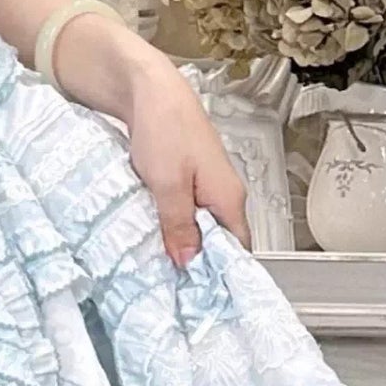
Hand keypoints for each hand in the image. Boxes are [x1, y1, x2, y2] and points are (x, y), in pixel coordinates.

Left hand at [122, 53, 252, 269]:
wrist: (147, 86)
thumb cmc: (163, 128)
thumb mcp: (168, 184)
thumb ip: (179, 224)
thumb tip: (188, 262)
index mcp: (228, 197)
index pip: (237, 250)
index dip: (220, 275)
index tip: (198, 298)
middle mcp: (221, 194)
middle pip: (217, 241)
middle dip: (195, 263)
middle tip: (168, 289)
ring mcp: (203, 185)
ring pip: (196, 226)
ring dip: (177, 242)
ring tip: (154, 267)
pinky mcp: (183, 178)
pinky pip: (181, 210)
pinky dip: (166, 223)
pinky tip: (147, 234)